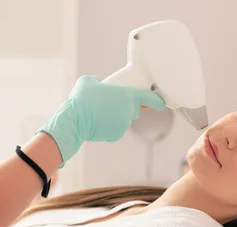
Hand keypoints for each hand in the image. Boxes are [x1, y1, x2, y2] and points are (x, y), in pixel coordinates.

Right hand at [38, 75, 165, 166]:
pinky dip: (109, 127)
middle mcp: (129, 111)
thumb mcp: (88, 81)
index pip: (148, 97)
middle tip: (108, 104)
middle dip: (125, 107)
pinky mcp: (116, 135)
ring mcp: (123, 124)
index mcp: (127, 95)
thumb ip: (98, 82)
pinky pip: (115, 129)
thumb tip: (97, 84)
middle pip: (133, 109)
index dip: (156, 100)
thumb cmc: (82, 99)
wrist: (75, 120)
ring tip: (98, 113)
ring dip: (115, 117)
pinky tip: (97, 122)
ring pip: (123, 120)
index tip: (161, 102)